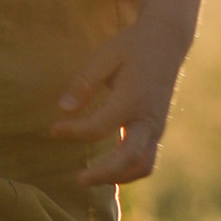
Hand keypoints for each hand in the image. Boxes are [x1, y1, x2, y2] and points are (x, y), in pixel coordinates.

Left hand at [50, 25, 185, 186]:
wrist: (167, 41)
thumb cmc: (131, 47)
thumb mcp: (105, 56)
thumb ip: (84, 83)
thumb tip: (63, 109)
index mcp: (132, 98)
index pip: (98, 127)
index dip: (72, 132)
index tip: (52, 130)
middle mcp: (147, 117)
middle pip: (128, 158)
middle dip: (103, 173)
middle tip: (78, 179)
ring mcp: (156, 126)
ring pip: (143, 166)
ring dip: (118, 177)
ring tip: (91, 178)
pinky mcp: (157, 130)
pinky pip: (147, 159)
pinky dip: (128, 170)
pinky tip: (107, 169)